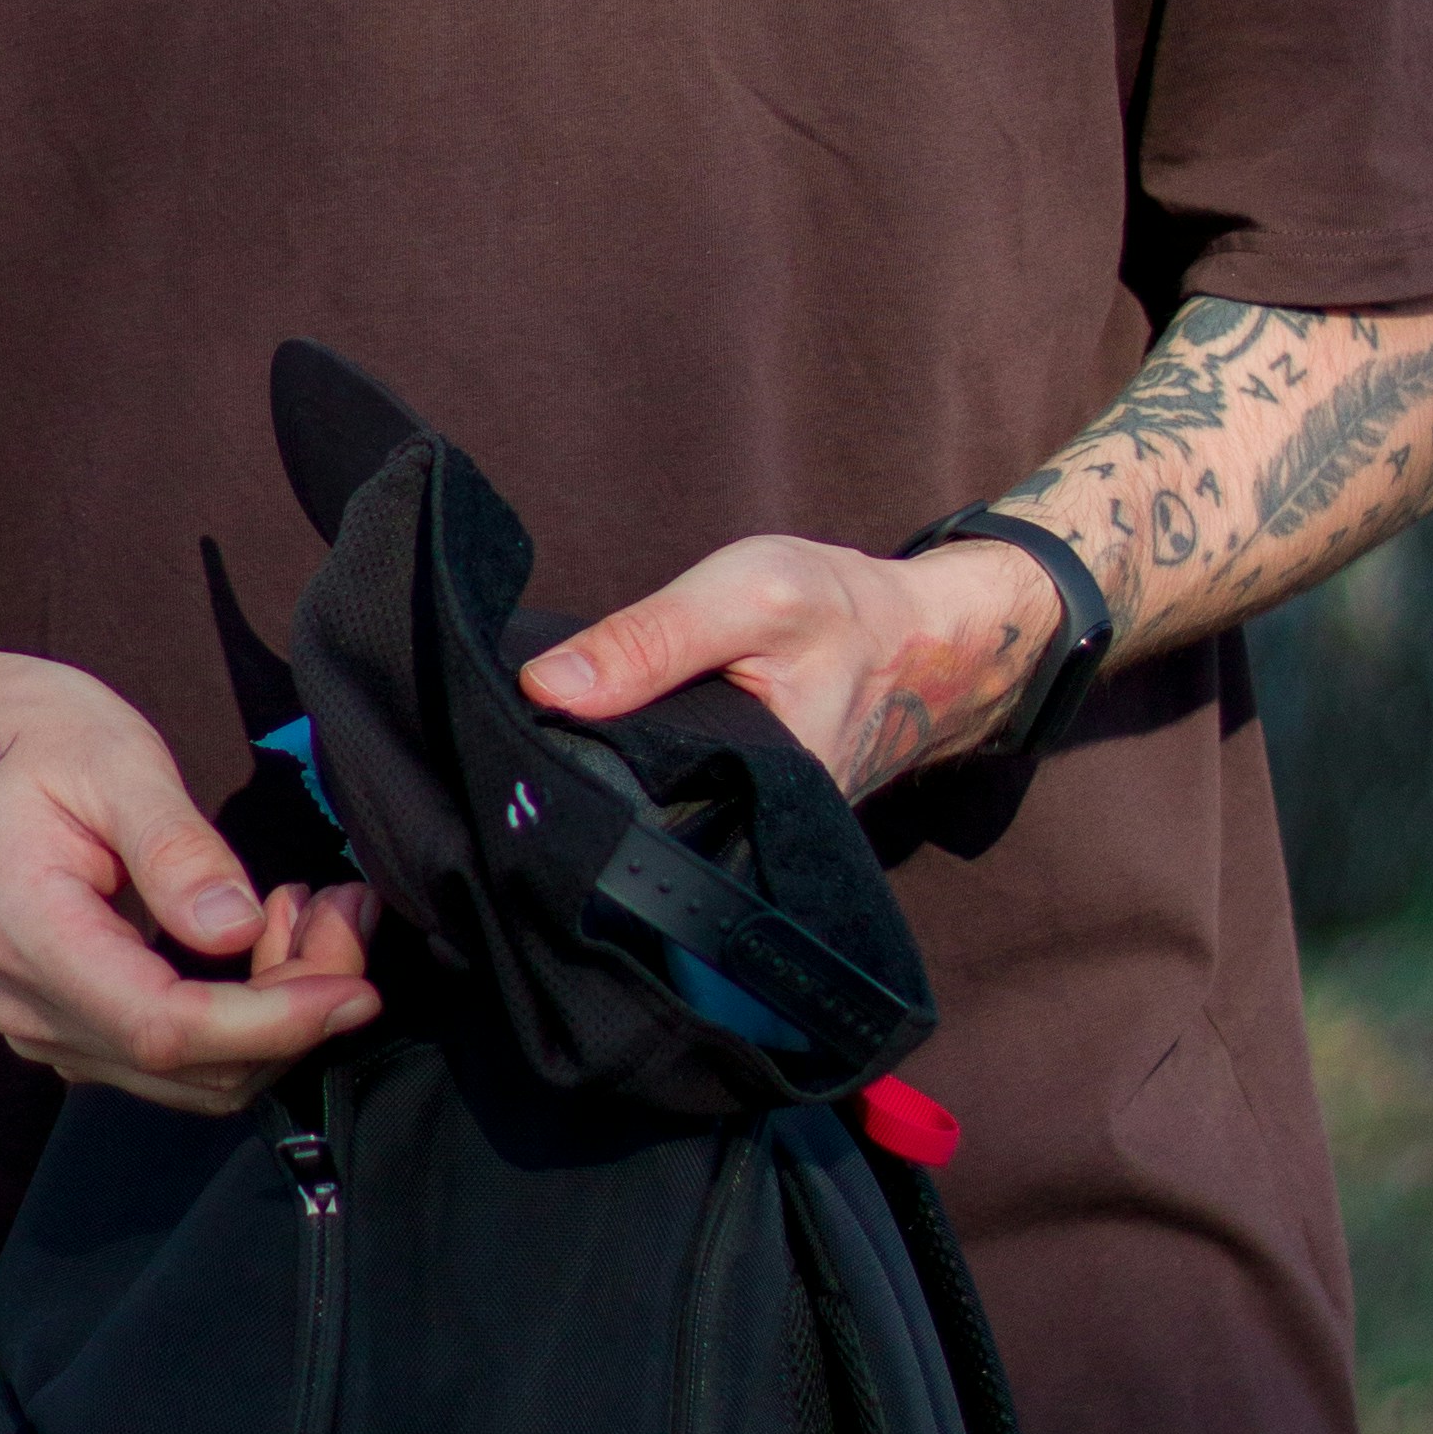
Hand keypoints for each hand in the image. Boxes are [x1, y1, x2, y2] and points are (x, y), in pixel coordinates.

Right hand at [0, 630, 379, 1113]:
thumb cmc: (27, 738)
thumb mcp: (112, 757)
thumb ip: (174, 846)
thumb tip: (237, 929)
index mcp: (30, 936)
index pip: (165, 1025)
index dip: (274, 1020)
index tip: (355, 984)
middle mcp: (32, 1007)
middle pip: (193, 1067)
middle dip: (297, 1011)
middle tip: (346, 914)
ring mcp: (48, 1029)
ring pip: (196, 1077)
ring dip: (280, 1017)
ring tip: (317, 916)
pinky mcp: (75, 1030)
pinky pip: (177, 1060)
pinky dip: (246, 1019)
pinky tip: (270, 940)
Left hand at [518, 528, 1067, 806]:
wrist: (924, 637)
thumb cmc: (842, 611)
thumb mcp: (747, 594)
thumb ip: (649, 640)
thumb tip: (542, 688)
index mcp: (757, 805)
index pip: (630, 822)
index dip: (565, 791)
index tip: (508, 761)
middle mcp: (749, 839)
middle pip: (630, 824)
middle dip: (574, 789)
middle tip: (511, 752)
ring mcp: (744, 830)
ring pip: (644, 812)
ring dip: (599, 778)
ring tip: (540, 750)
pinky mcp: (737, 810)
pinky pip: (665, 797)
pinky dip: (632, 768)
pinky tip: (595, 744)